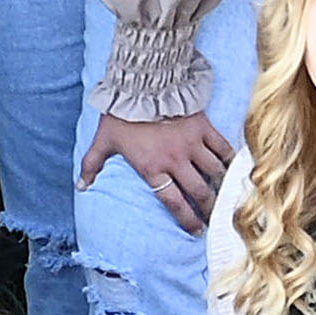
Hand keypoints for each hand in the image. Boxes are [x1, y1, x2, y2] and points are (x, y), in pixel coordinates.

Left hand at [84, 106, 233, 235]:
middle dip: (208, 210)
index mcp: (153, 168)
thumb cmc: (121, 114)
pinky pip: (222, 148)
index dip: (187, 220)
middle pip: (199, 193)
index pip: (174, 203)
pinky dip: (230, 160)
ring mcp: (192, 144)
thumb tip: (81, 186)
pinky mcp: (203, 128)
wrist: (141, 84)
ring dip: (221, 187)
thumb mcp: (103, 140)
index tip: (195, 231)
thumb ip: (91, 165)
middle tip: (214, 218)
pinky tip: (235, 169)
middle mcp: (176, 161)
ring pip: (214, 173)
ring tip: (226, 196)